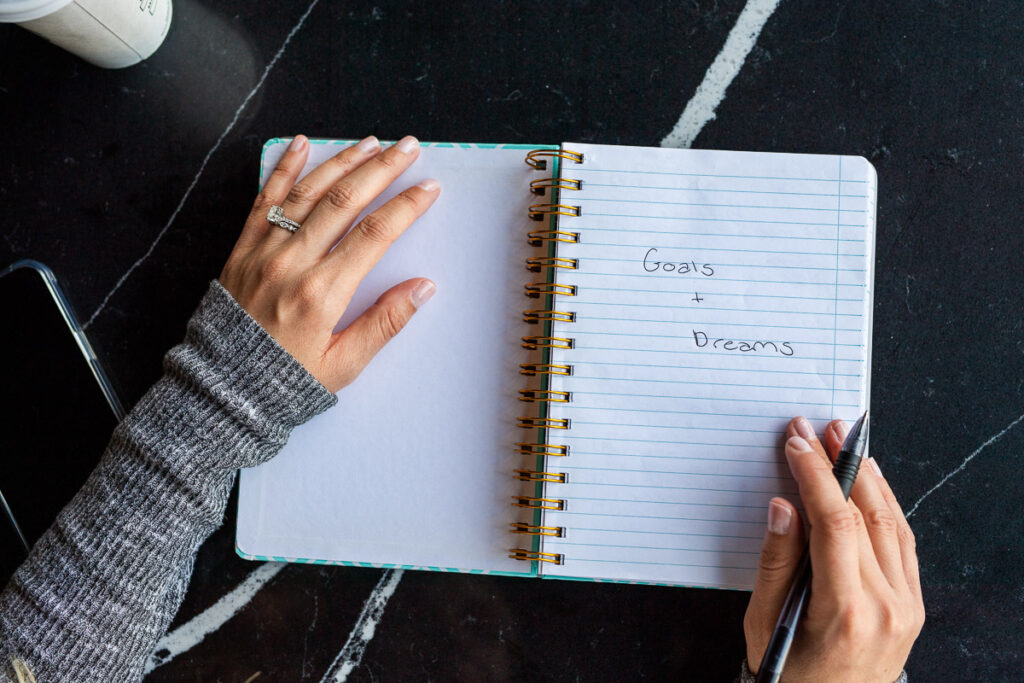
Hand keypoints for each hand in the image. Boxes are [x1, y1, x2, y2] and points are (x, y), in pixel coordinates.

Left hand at [219, 134, 438, 392]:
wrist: (222, 390)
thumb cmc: (287, 381)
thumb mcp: (344, 364)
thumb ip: (384, 323)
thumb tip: (424, 288)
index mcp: (322, 294)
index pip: (374, 235)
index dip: (405, 207)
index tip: (428, 187)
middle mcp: (292, 264)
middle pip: (345, 202)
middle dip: (381, 169)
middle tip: (408, 147)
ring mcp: (263, 252)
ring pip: (308, 193)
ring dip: (341, 163)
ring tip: (370, 143)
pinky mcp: (241, 250)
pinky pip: (264, 200)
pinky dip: (284, 169)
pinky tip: (302, 145)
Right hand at [743, 417, 924, 681]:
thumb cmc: (790, 675)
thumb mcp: (766, 622)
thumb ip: (776, 563)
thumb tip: (783, 507)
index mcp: (845, 612)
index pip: (835, 523)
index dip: (815, 476)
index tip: (797, 444)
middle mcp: (886, 607)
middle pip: (866, 515)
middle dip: (841, 464)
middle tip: (820, 429)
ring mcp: (906, 607)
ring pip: (891, 523)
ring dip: (869, 477)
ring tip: (847, 442)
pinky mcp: (913, 606)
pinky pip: (903, 543)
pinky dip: (887, 505)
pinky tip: (871, 482)